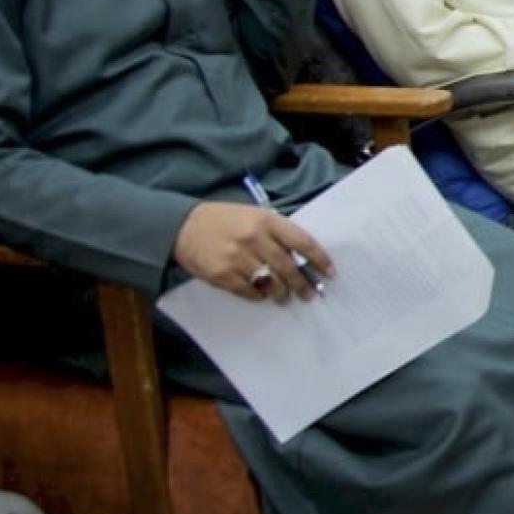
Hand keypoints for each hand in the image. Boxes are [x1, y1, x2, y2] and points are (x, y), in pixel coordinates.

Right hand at [172, 201, 332, 304]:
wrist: (184, 226)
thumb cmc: (225, 219)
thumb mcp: (254, 215)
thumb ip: (276, 232)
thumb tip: (300, 256)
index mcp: (266, 220)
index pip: (301, 241)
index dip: (319, 259)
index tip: (329, 272)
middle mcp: (254, 238)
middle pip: (288, 267)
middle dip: (302, 284)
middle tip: (309, 294)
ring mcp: (237, 258)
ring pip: (270, 282)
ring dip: (281, 293)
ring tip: (285, 297)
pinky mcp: (222, 275)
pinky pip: (248, 292)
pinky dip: (258, 296)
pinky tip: (262, 295)